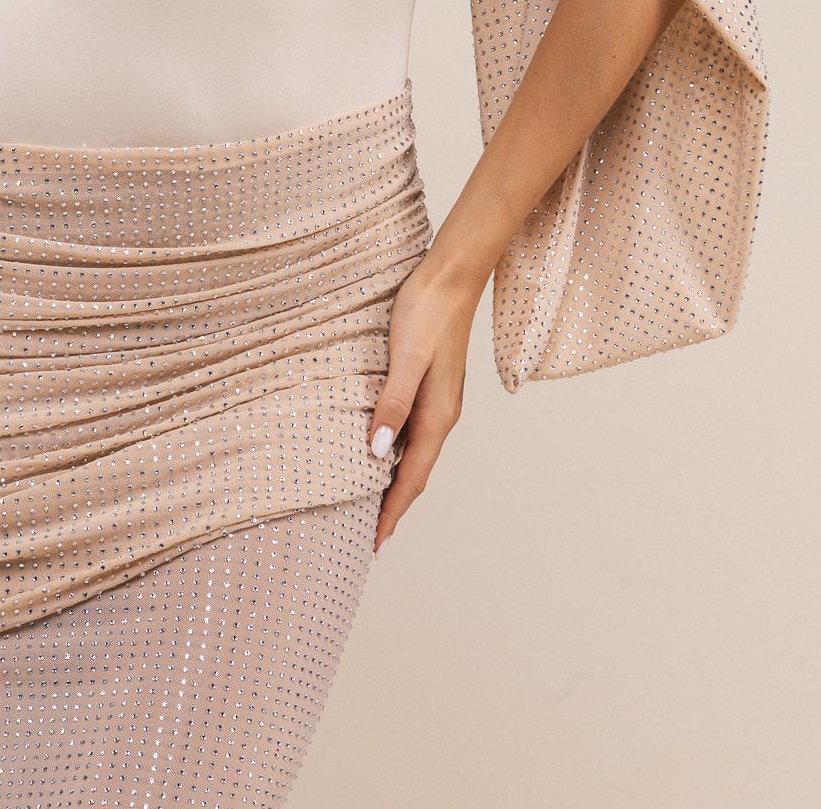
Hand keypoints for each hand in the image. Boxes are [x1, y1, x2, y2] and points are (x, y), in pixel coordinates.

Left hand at [365, 254, 481, 556]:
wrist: (451, 276)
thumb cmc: (425, 311)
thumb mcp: (405, 356)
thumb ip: (392, 403)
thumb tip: (378, 452)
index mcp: (437, 415)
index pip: (412, 477)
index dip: (392, 512)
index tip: (374, 545)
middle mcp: (442, 415)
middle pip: (416, 474)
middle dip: (394, 507)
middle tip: (369, 539)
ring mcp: (439, 401)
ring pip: (416, 454)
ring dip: (396, 483)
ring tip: (371, 505)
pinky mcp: (432, 385)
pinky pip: (415, 433)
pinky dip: (399, 454)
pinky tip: (382, 451)